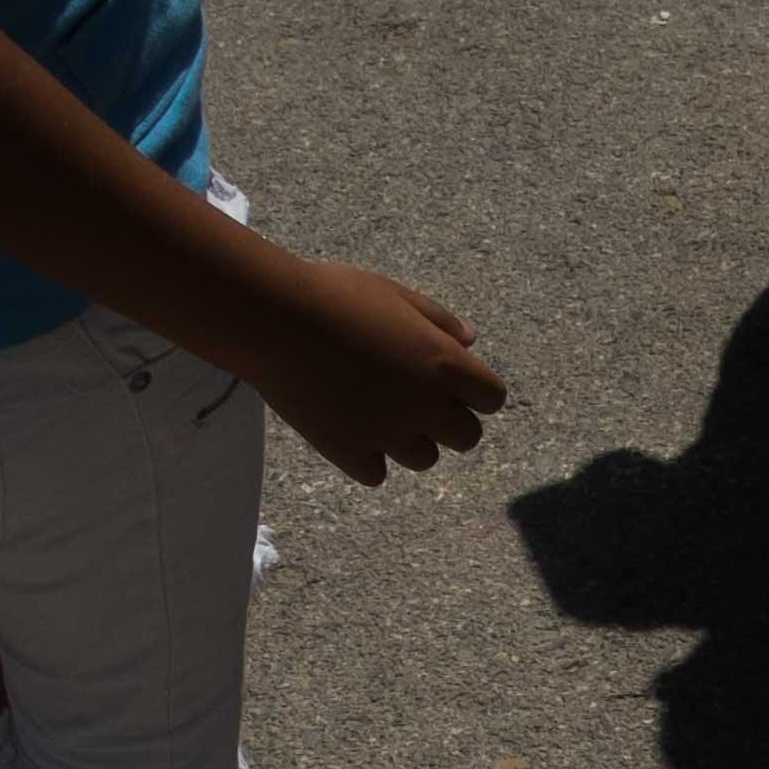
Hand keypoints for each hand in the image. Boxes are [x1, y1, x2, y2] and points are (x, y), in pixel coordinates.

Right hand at [231, 256, 506, 485]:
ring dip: (412, 440)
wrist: (276, 319)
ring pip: (424, 459)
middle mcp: (426, 406)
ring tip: (380, 411)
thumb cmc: (338, 295)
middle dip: (449, 420)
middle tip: (417, 399)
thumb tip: (472, 341)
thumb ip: (439, 321)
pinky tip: (351, 429)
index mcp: (445, 365)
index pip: (492, 398)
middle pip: (468, 437)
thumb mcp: (396, 294)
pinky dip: (369, 458)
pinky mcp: (350, 453)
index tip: (452, 381)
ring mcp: (389, 434)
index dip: (476, 391)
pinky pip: (377, 473)